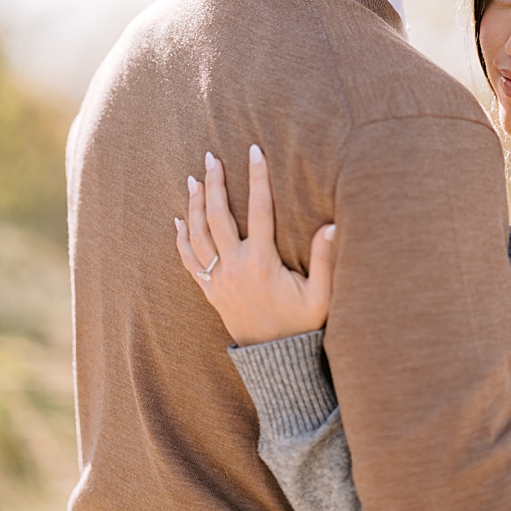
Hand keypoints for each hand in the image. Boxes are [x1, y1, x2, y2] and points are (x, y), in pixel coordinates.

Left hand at [175, 144, 336, 346]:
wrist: (275, 360)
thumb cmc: (302, 325)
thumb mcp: (320, 295)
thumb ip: (325, 260)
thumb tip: (331, 226)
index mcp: (262, 262)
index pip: (260, 210)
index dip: (258, 177)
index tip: (254, 151)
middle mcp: (235, 267)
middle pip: (218, 217)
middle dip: (215, 184)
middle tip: (211, 158)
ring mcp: (218, 280)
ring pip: (198, 235)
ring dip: (194, 205)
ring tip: (194, 179)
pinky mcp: (211, 291)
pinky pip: (189, 260)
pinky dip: (182, 238)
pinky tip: (179, 220)